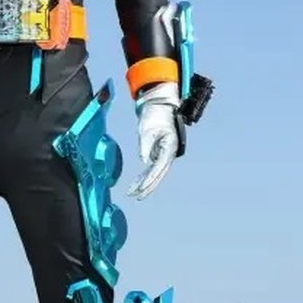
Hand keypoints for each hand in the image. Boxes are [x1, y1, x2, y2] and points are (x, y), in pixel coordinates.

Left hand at [128, 81, 180, 200]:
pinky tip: (136, 183)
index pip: (159, 168)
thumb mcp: (147, 129)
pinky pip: (151, 168)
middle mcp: (169, 153)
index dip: (150, 179)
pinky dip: (143, 175)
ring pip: (154, 173)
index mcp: (169, 147)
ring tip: (132, 192)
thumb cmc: (155, 115)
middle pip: (158, 174)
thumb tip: (144, 161)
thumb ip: (146, 145)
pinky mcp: (158, 153)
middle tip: (137, 196)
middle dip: (148, 186)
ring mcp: (163, 154)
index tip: (141, 188)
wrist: (158, 106)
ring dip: (144, 183)